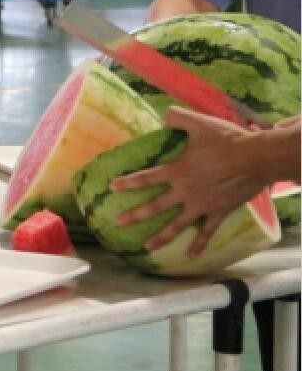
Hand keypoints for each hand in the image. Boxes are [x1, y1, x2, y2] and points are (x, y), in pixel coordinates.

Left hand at [110, 108, 266, 255]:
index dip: (127, 183)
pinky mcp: (218, 212)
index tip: (111, 188)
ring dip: (161, 237)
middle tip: (119, 223)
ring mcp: (202, 205)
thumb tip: (164, 114)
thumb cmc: (228, 140)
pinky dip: (198, 245)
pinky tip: (189, 256)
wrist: (257, 159)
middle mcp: (186, 191)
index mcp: (178, 171)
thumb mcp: (199, 124)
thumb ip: (178, 118)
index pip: (146, 178)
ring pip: (177, 225)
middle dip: (135, 215)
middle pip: (155, 207)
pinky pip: (206, 232)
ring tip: (146, 247)